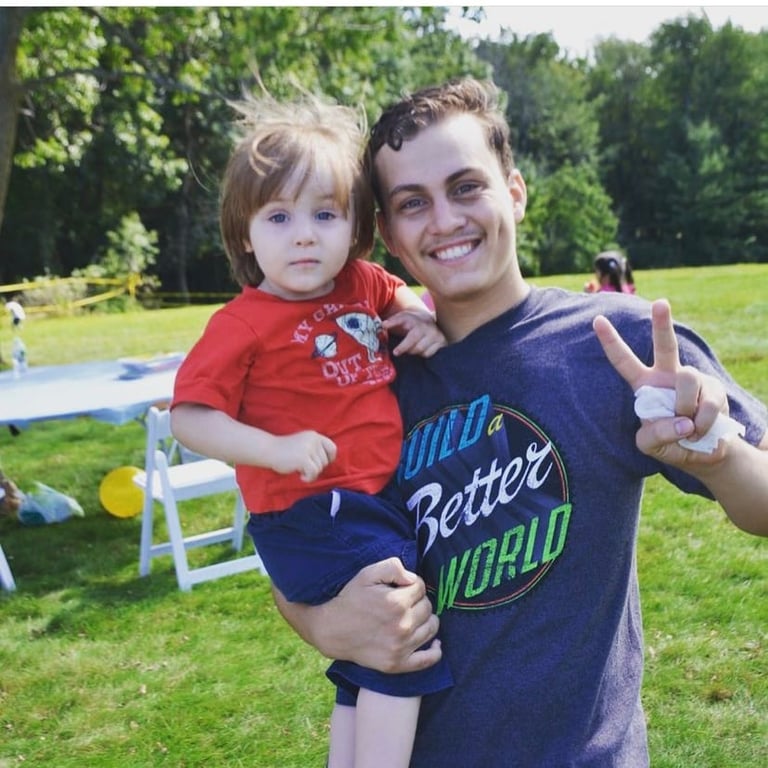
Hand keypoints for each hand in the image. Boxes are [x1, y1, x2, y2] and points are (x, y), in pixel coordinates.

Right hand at [270, 431, 336, 481]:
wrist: (269, 450)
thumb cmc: (285, 451)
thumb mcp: (303, 444)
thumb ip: (315, 449)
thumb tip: (328, 462)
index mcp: (314, 435)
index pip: (332, 448)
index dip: (329, 459)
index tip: (320, 465)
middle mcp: (314, 440)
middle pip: (325, 461)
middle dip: (317, 468)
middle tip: (304, 469)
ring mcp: (309, 448)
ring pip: (320, 468)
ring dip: (311, 474)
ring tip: (300, 471)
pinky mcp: (303, 458)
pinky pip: (314, 473)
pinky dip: (309, 478)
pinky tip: (301, 477)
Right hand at [295, 557, 441, 672]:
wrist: (331, 630)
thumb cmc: (351, 599)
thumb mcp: (367, 574)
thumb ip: (393, 567)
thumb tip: (412, 578)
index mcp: (396, 603)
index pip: (421, 587)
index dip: (412, 584)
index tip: (400, 587)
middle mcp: (402, 626)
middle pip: (428, 607)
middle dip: (418, 601)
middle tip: (402, 602)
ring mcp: (400, 648)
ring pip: (431, 628)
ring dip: (425, 620)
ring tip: (411, 616)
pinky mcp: (397, 664)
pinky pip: (428, 660)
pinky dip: (435, 650)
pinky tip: (434, 642)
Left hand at [382, 309, 446, 357]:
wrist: (430, 322)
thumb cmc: (411, 323)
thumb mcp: (402, 319)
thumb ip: (392, 322)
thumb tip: (382, 326)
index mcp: (413, 318)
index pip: (401, 318)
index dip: (393, 322)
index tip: (384, 326)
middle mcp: (425, 325)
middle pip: (413, 337)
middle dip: (403, 346)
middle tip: (395, 352)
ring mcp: (435, 333)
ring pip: (420, 349)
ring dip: (413, 351)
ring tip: (411, 349)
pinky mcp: (442, 341)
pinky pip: (429, 353)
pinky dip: (423, 354)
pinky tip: (422, 349)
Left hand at [593, 298, 729, 466]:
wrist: (702, 452)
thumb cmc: (669, 444)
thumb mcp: (649, 445)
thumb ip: (656, 435)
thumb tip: (683, 422)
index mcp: (644, 384)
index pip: (623, 361)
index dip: (610, 341)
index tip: (597, 320)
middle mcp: (667, 375)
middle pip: (665, 345)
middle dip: (662, 323)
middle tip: (660, 302)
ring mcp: (692, 379)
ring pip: (688, 380)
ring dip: (686, 409)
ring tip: (687, 427)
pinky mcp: (714, 389)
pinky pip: (707, 402)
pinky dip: (702, 423)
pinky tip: (701, 430)